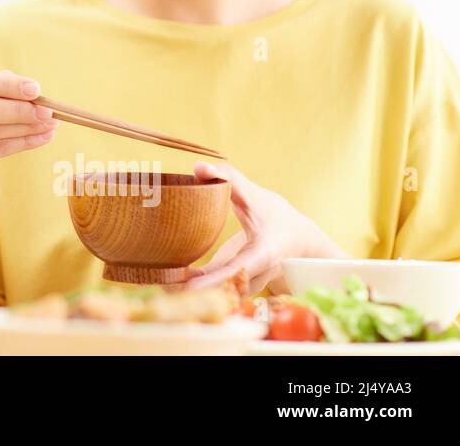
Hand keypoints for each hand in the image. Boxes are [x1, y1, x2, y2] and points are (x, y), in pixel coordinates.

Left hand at [181, 161, 346, 295]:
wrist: (297, 239)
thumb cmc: (276, 215)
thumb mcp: (256, 195)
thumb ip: (230, 179)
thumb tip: (199, 166)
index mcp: (264, 253)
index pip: (239, 269)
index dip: (216, 279)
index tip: (192, 287)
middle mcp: (256, 274)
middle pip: (225, 289)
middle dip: (198, 292)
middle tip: (165, 288)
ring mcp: (246, 282)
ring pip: (219, 293)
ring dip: (192, 292)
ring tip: (162, 287)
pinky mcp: (233, 282)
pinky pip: (213, 288)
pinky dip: (193, 286)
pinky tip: (170, 280)